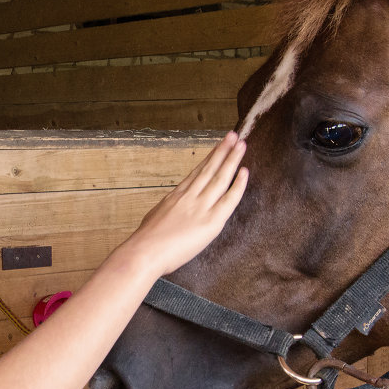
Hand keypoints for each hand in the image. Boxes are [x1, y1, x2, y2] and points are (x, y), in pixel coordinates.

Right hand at [125, 131, 247, 276]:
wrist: (144, 252)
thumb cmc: (145, 242)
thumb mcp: (154, 218)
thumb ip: (167, 211)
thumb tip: (170, 210)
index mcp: (175, 196)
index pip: (196, 173)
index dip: (208, 159)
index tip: (217, 148)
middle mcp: (189, 197)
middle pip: (209, 169)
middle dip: (222, 151)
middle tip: (232, 136)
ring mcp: (201, 207)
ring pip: (220, 178)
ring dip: (231, 159)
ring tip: (240, 144)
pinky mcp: (211, 221)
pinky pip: (229, 199)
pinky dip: (238, 184)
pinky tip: (244, 172)